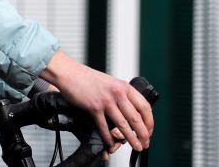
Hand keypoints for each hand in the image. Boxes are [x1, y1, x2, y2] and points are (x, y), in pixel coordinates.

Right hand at [39, 49, 153, 152]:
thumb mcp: (110, 82)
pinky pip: (104, 126)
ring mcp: (106, 100)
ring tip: (136, 147)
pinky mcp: (94, 107)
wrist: (68, 72)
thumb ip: (121, 94)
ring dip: (131, 139)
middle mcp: (117, 93)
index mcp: (124, 86)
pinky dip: (108, 138)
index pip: (144, 107)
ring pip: (123, 125)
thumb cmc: (87, 78)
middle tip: (145, 143)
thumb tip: (131, 111)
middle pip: (136, 118)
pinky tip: (111, 144)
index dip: (149, 122)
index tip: (149, 131)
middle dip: (143, 134)